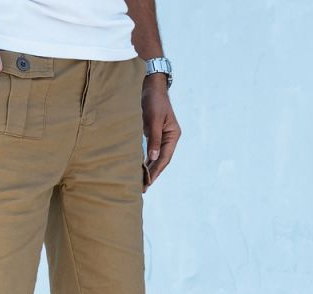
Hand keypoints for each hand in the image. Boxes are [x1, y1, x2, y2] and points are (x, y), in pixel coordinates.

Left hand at [141, 74, 180, 191]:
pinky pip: (150, 152)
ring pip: (156, 157)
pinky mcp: (153, 135)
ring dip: (149, 170)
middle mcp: (169, 138)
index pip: (165, 158)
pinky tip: (139, 169)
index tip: (148, 182)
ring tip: (140, 183)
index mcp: (173, 135)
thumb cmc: (154, 100)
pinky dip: (145, 161)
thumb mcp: (154, 120)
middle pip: (161, 160)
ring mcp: (161, 137)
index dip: (156, 171)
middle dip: (152, 174)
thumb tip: (153, 157)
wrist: (150, 86)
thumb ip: (154, 138)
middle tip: (143, 188)